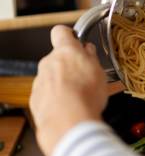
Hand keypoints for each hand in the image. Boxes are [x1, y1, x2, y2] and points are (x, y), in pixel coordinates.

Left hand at [30, 25, 107, 155]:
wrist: (68, 123)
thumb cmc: (85, 96)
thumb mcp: (98, 71)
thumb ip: (90, 57)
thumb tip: (87, 50)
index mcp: (65, 51)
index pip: (61, 31)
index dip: (68, 35)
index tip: (76, 41)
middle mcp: (48, 63)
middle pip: (57, 59)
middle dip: (70, 66)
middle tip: (85, 77)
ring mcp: (40, 81)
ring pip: (52, 78)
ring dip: (64, 84)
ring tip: (80, 97)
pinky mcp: (36, 99)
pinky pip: (47, 95)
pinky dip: (57, 100)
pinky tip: (69, 108)